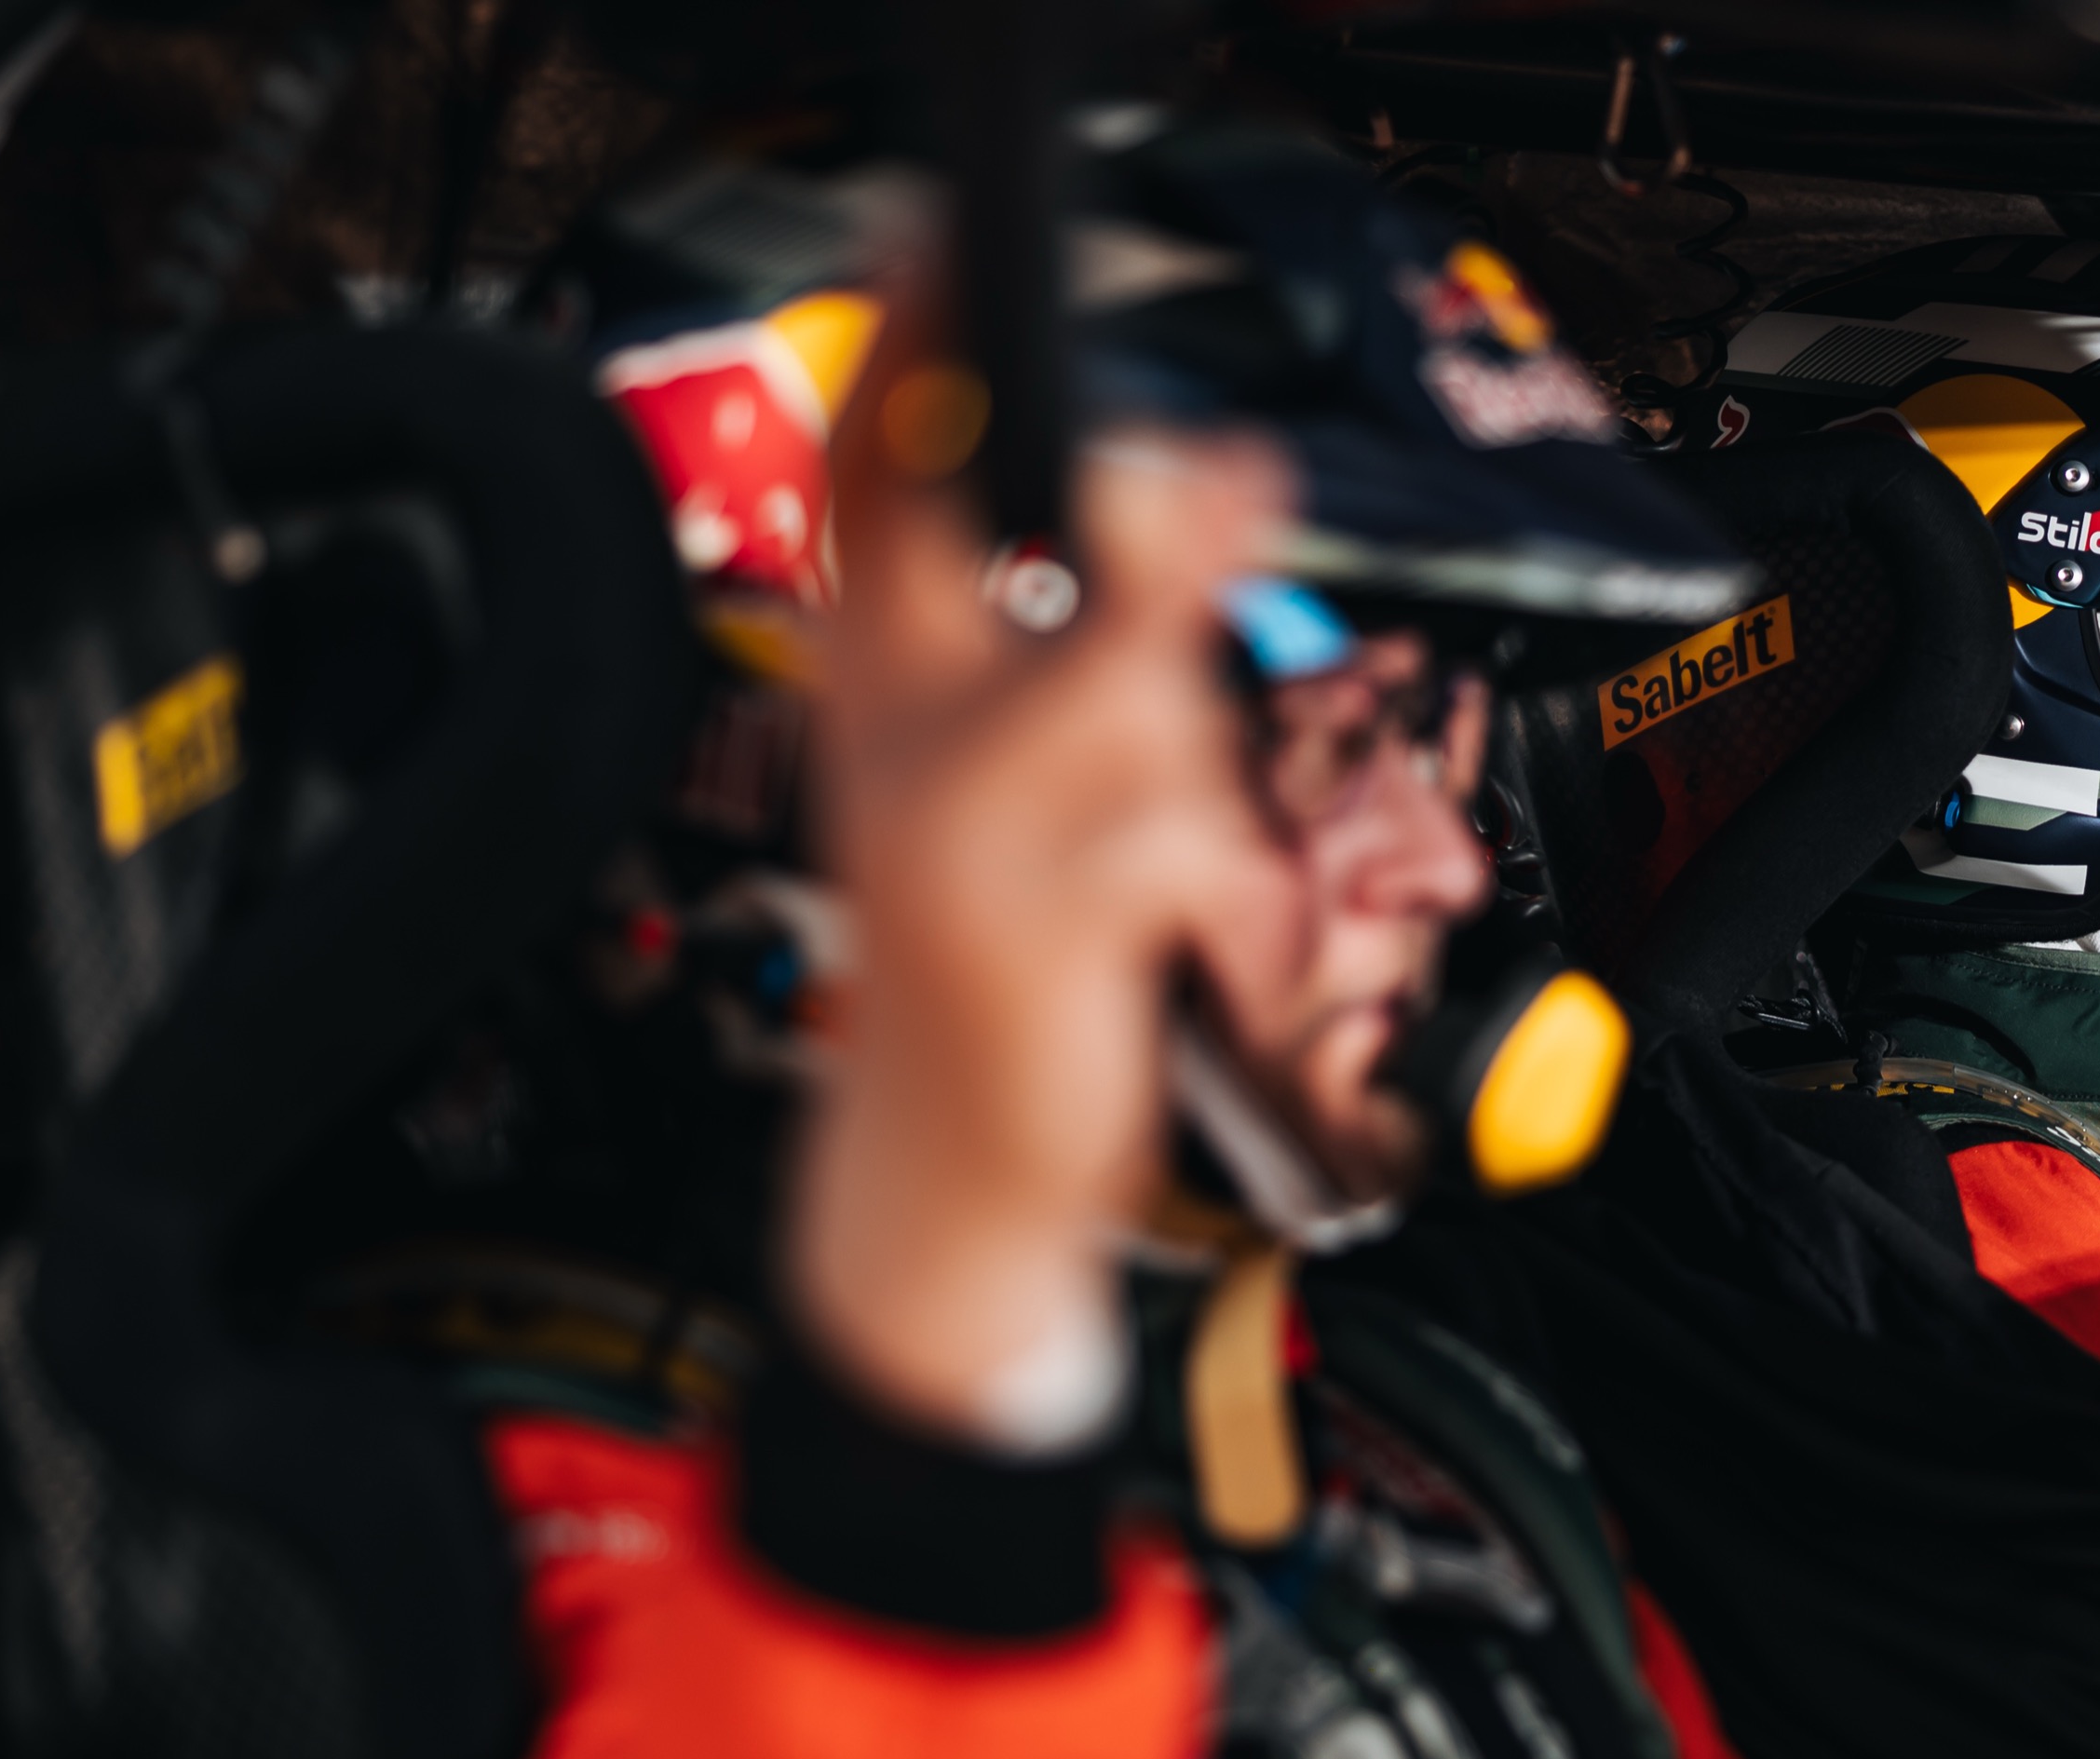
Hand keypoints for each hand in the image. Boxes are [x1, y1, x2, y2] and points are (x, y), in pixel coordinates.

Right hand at [787, 284, 1300, 1442]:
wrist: (944, 1171)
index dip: (903, 356)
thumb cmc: (989, 956)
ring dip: (1192, 762)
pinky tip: (1169, 931)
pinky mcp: (1028, 932)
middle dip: (1148, 524)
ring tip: (1148, 851)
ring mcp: (955, 840)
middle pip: (1011, 555)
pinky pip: (1178, 836)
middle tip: (1239, 479)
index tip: (945, 246)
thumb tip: (1169, 503)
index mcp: (871, 690)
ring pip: (1135, 700)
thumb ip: (1055, 646)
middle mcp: (892, 746)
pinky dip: (1213, 877)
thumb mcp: (995, 780)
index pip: (861, 483)